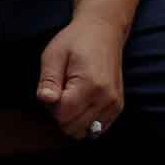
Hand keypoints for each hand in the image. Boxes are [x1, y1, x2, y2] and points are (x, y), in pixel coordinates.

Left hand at [35, 14, 127, 140]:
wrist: (103, 33)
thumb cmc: (75, 41)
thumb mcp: (53, 55)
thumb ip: (48, 81)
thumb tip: (46, 100)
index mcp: (90, 85)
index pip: (62, 115)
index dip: (50, 105)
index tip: (53, 88)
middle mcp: (106, 99)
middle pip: (73, 127)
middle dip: (60, 114)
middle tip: (60, 92)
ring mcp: (115, 105)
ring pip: (85, 131)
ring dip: (73, 118)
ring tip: (71, 96)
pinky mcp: (118, 108)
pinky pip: (97, 129)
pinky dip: (85, 121)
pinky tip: (81, 103)